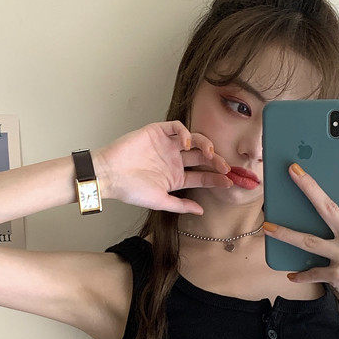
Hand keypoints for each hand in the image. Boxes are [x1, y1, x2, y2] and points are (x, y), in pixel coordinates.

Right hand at [93, 121, 232, 214]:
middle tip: (226, 168)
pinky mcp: (157, 132)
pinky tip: (187, 144)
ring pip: (194, 140)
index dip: (216, 178)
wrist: (109, 175)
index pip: (202, 176)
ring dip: (206, 145)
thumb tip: (201, 211)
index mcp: (176, 177)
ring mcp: (167, 146)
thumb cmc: (130, 190)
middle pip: (202, 157)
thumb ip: (181, 205)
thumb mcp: (160, 201)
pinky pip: (177, 127)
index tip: (229, 182)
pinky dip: (185, 133)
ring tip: (210, 155)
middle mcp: (174, 160)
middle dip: (216, 162)